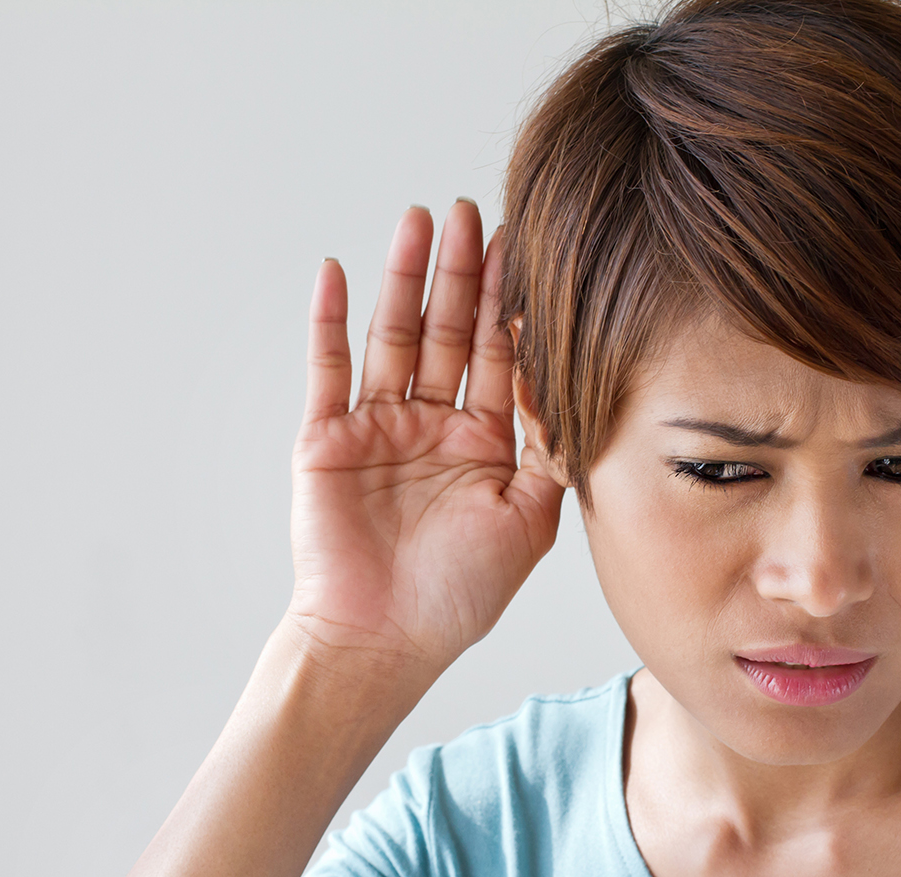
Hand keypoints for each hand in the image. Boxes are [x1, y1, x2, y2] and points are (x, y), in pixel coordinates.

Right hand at [285, 201, 564, 693]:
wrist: (379, 640)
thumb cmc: (456, 595)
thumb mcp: (530, 520)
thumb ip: (552, 450)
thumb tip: (574, 381)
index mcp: (483, 443)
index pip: (500, 356)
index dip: (511, 304)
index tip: (527, 247)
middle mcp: (432, 426)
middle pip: (448, 332)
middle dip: (461, 274)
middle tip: (472, 212)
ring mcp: (377, 428)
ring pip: (393, 337)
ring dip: (404, 280)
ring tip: (418, 222)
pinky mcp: (327, 438)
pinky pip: (328, 370)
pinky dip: (331, 322)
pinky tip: (341, 272)